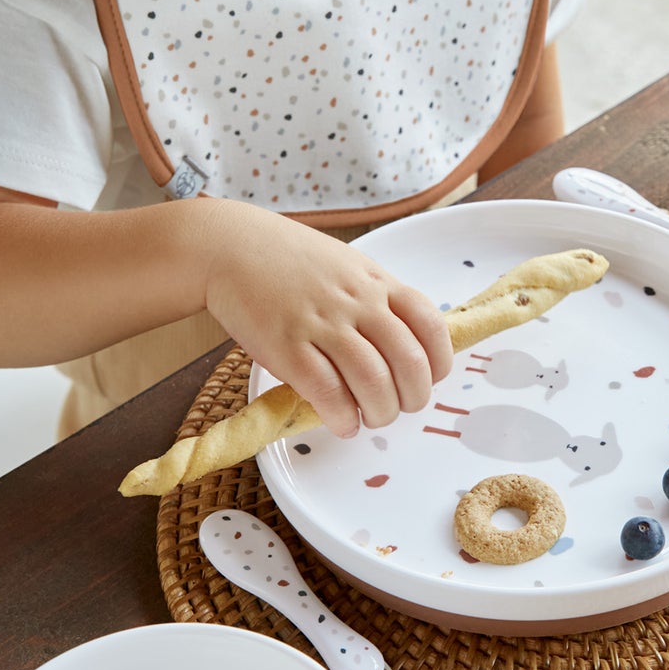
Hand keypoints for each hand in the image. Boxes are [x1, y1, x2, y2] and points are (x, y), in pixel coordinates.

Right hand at [199, 203, 452, 439]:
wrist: (230, 247)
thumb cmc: (289, 260)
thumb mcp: (346, 266)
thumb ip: (375, 300)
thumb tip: (403, 347)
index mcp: (377, 281)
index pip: (431, 325)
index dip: (438, 362)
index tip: (429, 378)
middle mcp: (357, 302)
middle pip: (409, 362)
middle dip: (413, 397)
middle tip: (400, 407)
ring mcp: (323, 324)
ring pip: (373, 382)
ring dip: (380, 412)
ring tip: (370, 417)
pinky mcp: (288, 347)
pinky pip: (328, 393)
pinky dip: (343, 417)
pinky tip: (342, 422)